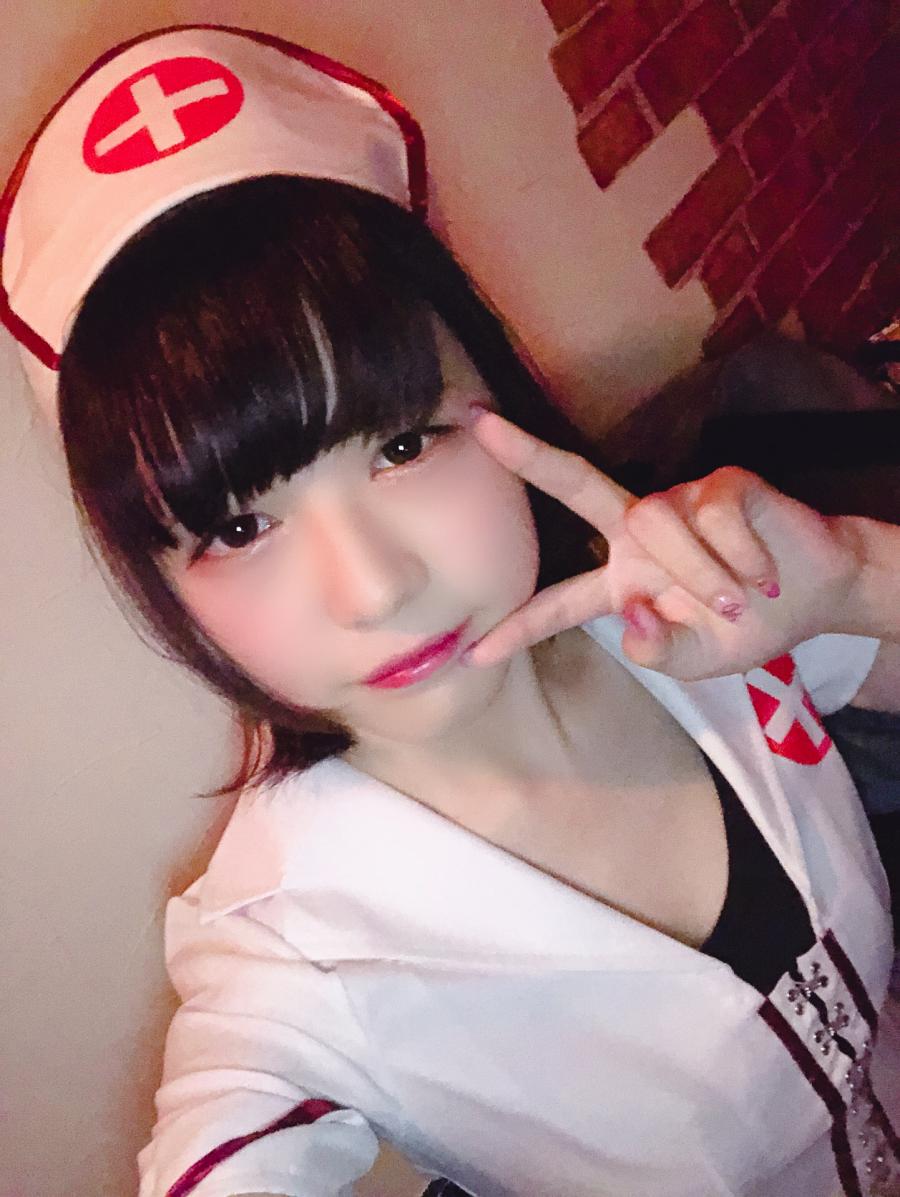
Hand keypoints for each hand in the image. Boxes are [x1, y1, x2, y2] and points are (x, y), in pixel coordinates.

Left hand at [463, 409, 859, 680]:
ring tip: (741, 599)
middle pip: (574, 484)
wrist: (817, 593)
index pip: (560, 605)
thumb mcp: (695, 663)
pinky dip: (740, 554)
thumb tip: (628, 614)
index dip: (521, 629)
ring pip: (653, 519)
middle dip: (527, 455)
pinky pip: (711, 513)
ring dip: (699, 570)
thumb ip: (657, 652)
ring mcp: (678, 503)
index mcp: (622, 582)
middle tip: (478, 425)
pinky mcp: (720, 484)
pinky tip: (764, 573)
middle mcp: (637, 535)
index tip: (472, 654)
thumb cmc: (748, 627)